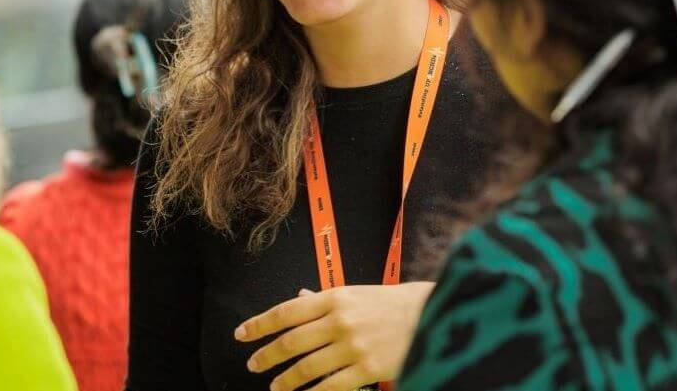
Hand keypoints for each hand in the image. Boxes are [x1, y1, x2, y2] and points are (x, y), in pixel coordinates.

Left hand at [235, 282, 433, 390]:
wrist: (435, 313)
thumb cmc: (396, 303)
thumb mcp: (358, 294)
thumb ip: (326, 300)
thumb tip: (299, 298)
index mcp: (336, 297)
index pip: (287, 311)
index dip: (260, 324)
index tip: (241, 334)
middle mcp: (340, 320)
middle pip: (292, 341)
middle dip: (268, 354)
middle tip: (253, 365)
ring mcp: (353, 345)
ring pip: (307, 367)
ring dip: (287, 379)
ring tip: (275, 386)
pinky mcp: (367, 368)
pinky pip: (331, 386)